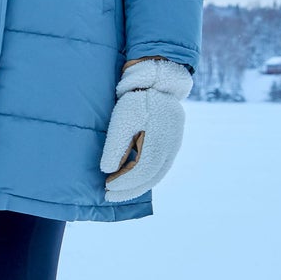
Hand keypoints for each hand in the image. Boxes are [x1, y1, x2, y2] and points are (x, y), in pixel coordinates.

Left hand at [101, 58, 191, 201]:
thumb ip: (115, 147)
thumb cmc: (137, 100)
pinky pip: (159, 167)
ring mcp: (173, 147)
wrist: (158, 84)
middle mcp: (170, 147)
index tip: (107, 186)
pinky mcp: (171, 145)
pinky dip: (145, 177)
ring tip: (118, 191)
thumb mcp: (122, 120)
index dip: (124, 181)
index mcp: (159, 141)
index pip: (142, 170)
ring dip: (137, 185)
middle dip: (129, 189)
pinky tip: (132, 180)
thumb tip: (108, 171)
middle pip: (151, 177)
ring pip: (156, 174)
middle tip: (108, 196)